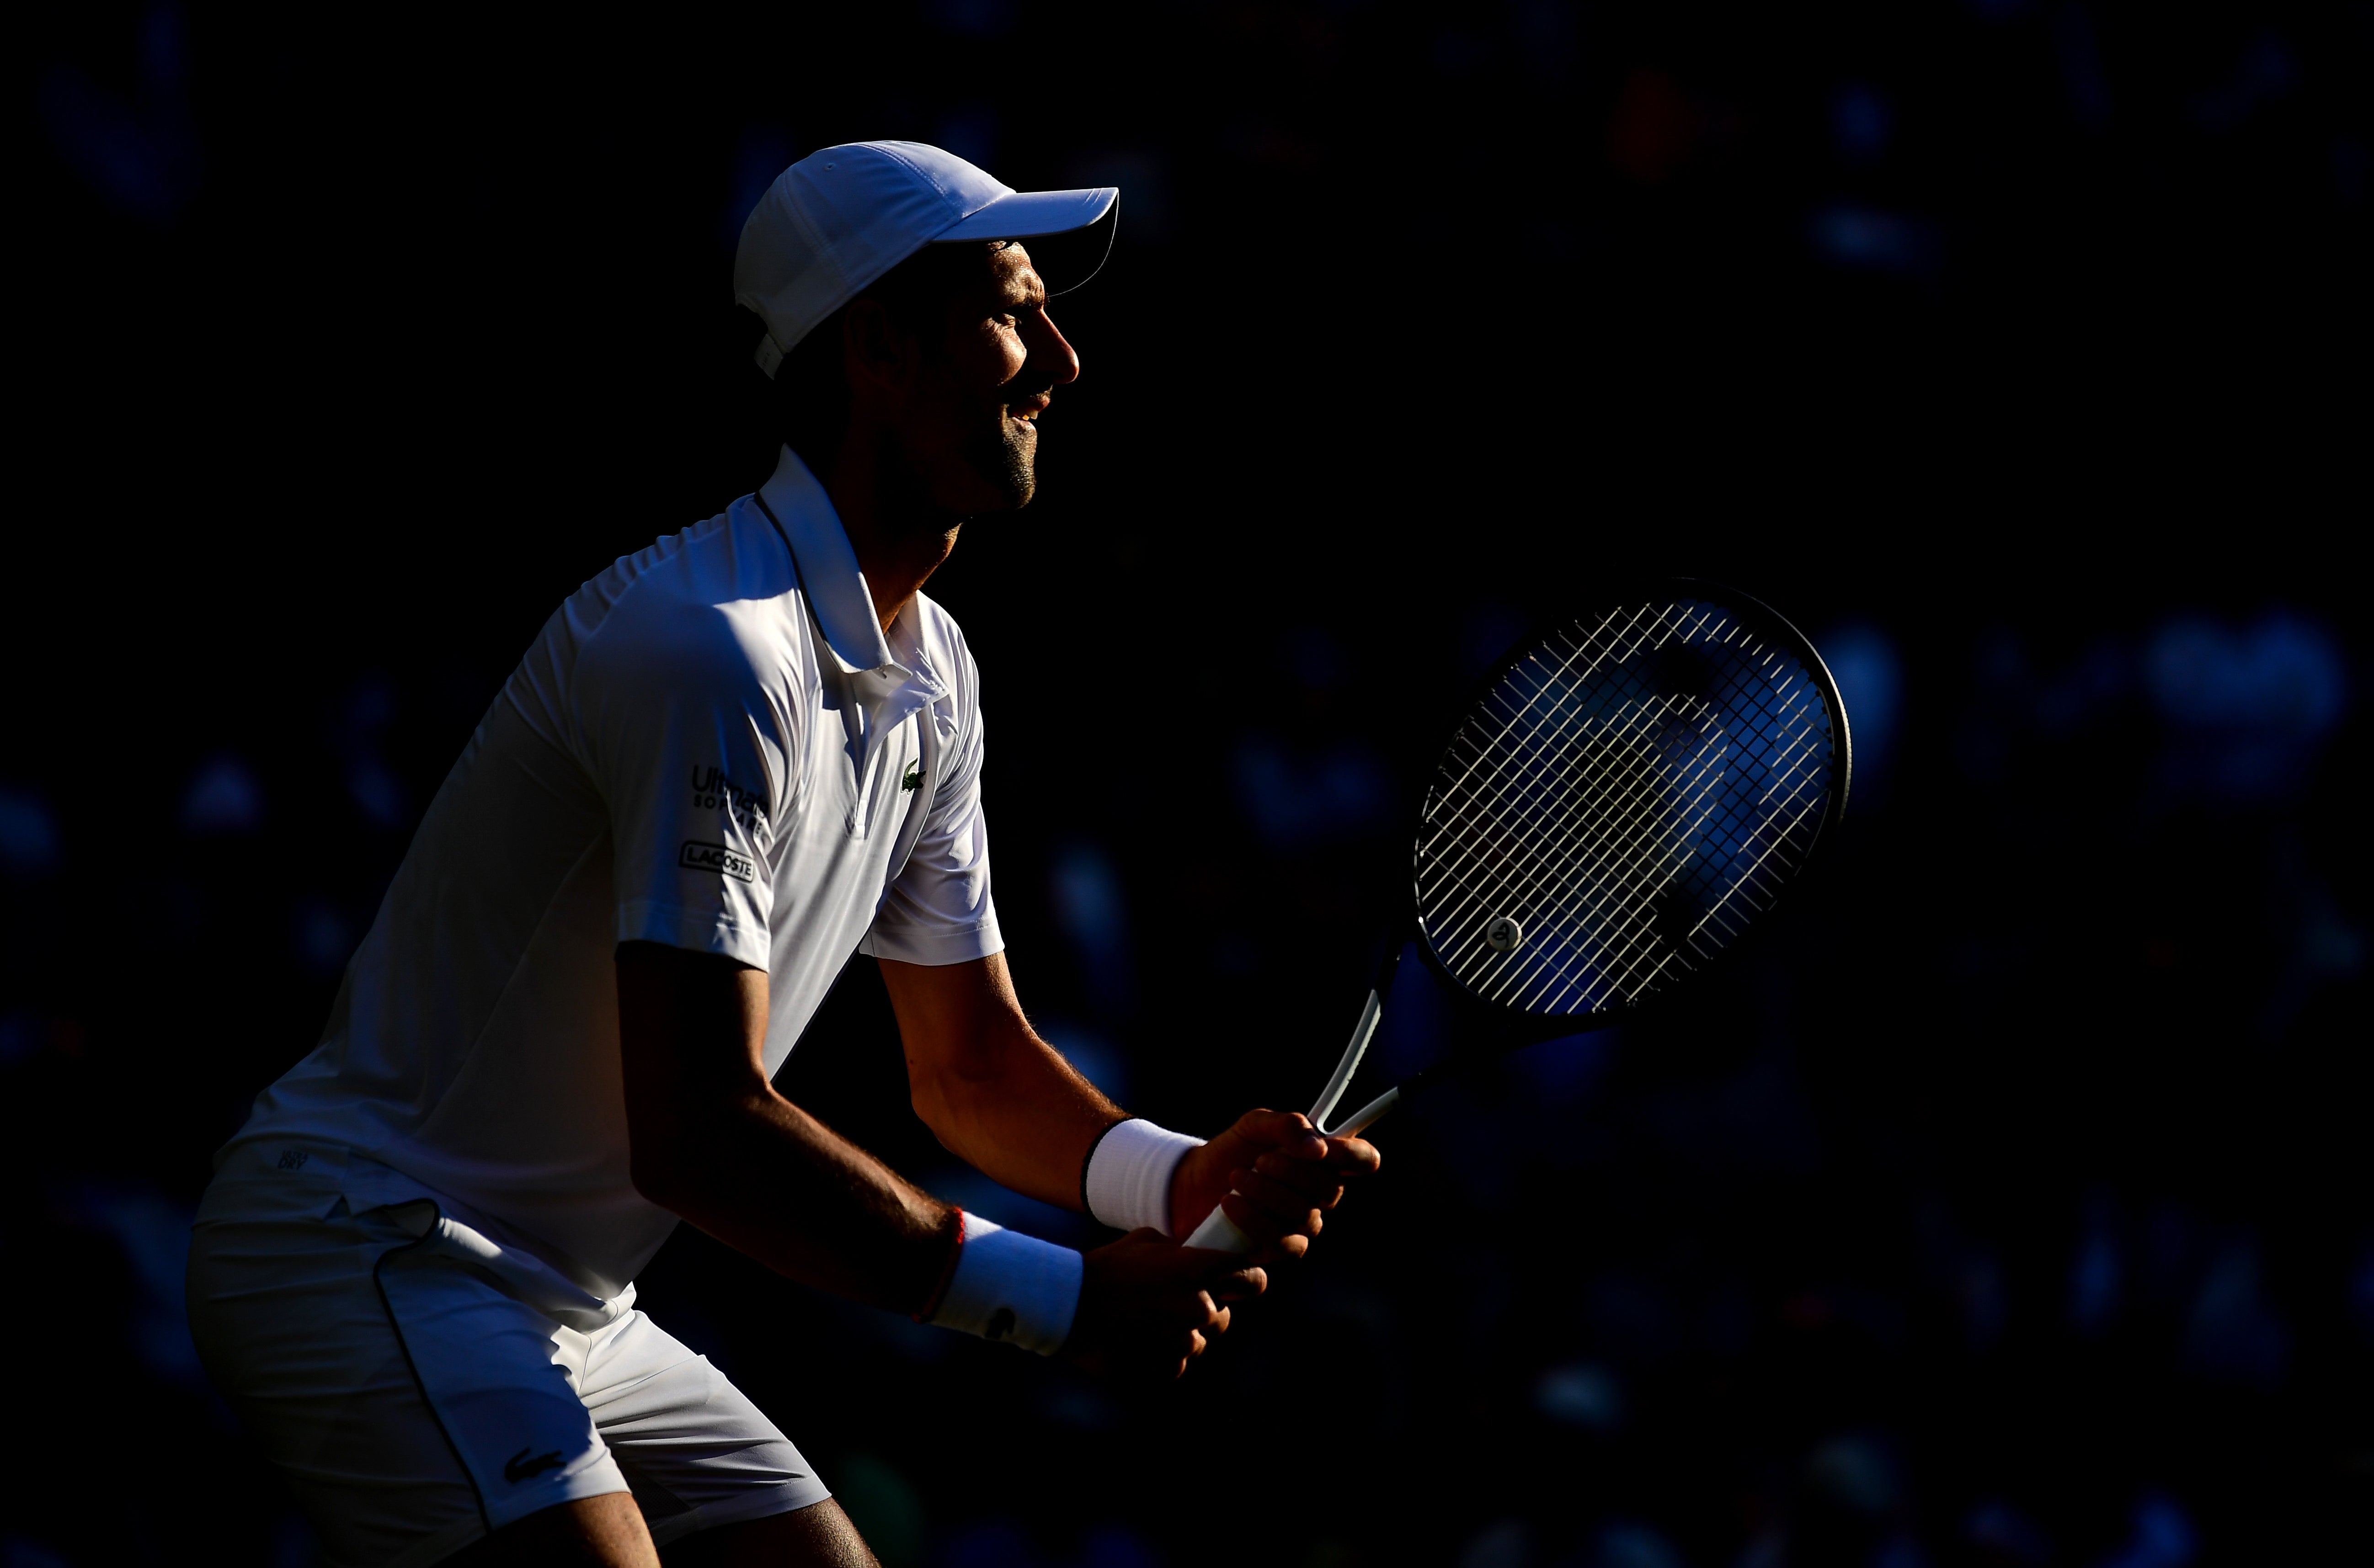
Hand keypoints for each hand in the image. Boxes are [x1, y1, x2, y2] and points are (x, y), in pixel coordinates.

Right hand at [1063, 1229, 1265, 1385]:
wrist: (1068, 1307)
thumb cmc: (1106, 1268)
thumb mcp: (1146, 1240)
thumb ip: (1181, 1251)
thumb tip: (1197, 1256)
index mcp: (1199, 1270)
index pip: (1252, 1279)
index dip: (1247, 1280)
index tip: (1238, 1283)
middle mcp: (1199, 1307)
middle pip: (1223, 1316)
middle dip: (1203, 1309)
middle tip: (1168, 1302)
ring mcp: (1185, 1342)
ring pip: (1198, 1341)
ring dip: (1179, 1333)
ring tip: (1144, 1322)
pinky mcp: (1168, 1369)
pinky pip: (1177, 1363)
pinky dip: (1161, 1355)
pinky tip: (1135, 1340)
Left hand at [1171, 1109, 1381, 1266]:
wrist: (1189, 1185)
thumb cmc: (1228, 1152)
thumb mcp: (1253, 1126)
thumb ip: (1286, 1126)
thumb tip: (1319, 1147)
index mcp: (1322, 1160)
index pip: (1364, 1159)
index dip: (1354, 1155)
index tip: (1326, 1148)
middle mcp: (1319, 1197)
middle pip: (1331, 1190)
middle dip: (1292, 1173)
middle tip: (1259, 1161)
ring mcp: (1301, 1227)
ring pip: (1305, 1218)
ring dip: (1267, 1195)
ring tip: (1235, 1179)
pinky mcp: (1277, 1251)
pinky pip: (1281, 1244)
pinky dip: (1253, 1221)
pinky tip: (1230, 1205)